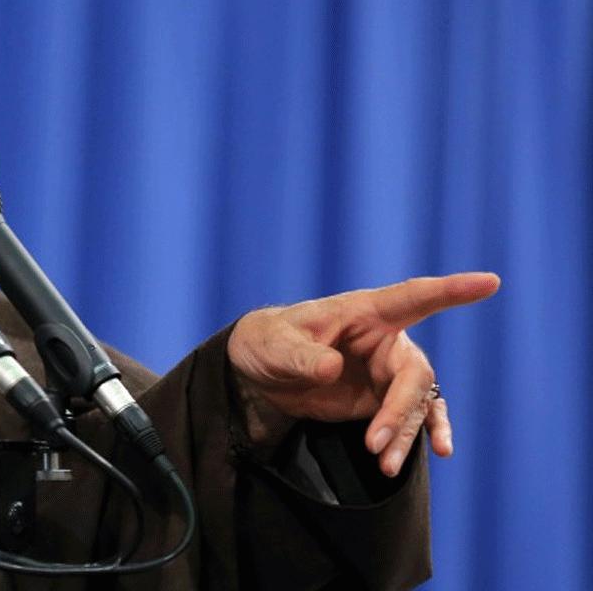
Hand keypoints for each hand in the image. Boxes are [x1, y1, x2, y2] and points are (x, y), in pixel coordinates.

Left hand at [226, 272, 499, 475]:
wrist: (259, 373)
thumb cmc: (268, 342)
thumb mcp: (277, 346)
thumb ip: (303, 356)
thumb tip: (332, 369)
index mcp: (364, 311)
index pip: (414, 297)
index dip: (451, 290)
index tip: (490, 282)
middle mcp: (385, 339)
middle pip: (413, 374)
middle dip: (400, 411)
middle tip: (374, 445)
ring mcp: (386, 371)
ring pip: (414, 403)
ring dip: (404, 435)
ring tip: (384, 466)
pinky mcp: (381, 399)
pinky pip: (415, 416)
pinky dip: (422, 434)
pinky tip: (437, 451)